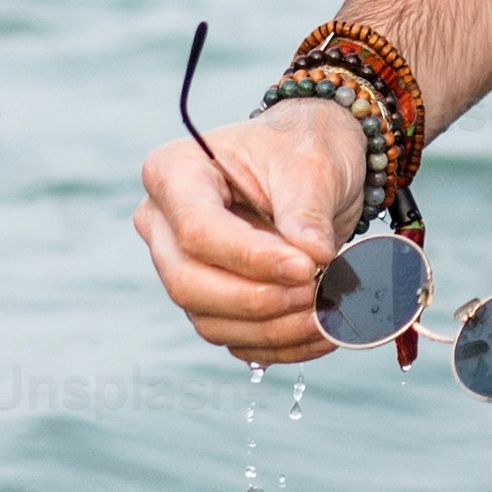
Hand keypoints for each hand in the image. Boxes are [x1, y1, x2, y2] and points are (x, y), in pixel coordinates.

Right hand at [132, 96, 368, 369]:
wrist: (314, 165)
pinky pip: (234, 338)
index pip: (197, 229)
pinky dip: (280, 343)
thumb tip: (312, 261)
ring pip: (208, 320)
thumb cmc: (303, 148)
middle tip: (315, 292)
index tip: (305, 266)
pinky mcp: (209, 301)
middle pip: (189, 283)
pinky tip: (323, 331)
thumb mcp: (313, 164)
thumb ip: (307, 212)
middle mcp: (164, 223)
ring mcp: (181, 267)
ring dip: (272, 329)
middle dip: (257, 299)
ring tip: (328, 315)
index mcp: (174, 172)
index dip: (250, 257)